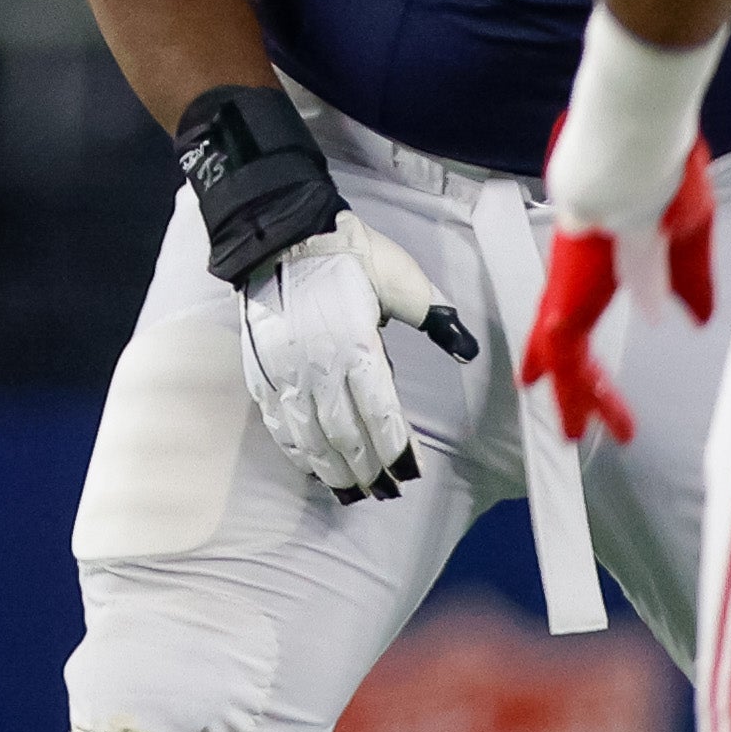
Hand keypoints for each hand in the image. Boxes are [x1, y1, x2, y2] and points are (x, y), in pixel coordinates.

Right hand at [234, 211, 474, 499]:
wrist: (283, 238)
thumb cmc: (350, 258)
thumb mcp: (405, 283)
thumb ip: (437, 319)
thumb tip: (468, 350)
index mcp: (356, 348)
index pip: (379, 416)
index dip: (396, 451)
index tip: (410, 476)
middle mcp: (319, 368)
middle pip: (344, 436)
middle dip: (367, 470)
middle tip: (384, 493)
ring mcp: (286, 372)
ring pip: (309, 436)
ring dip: (330, 469)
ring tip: (348, 491)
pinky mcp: (263, 370)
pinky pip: (278, 420)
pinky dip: (295, 447)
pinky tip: (308, 462)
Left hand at [526, 145, 719, 444]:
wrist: (631, 146)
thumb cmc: (655, 170)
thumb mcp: (686, 235)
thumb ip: (686, 280)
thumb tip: (692, 318)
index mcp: (602, 262)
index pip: (582, 319)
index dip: (577, 352)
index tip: (581, 380)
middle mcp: (579, 276)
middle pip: (568, 345)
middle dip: (577, 387)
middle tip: (579, 427)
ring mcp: (570, 282)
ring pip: (561, 352)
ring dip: (572, 393)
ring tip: (578, 431)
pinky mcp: (568, 287)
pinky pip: (558, 344)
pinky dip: (565, 379)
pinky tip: (566, 404)